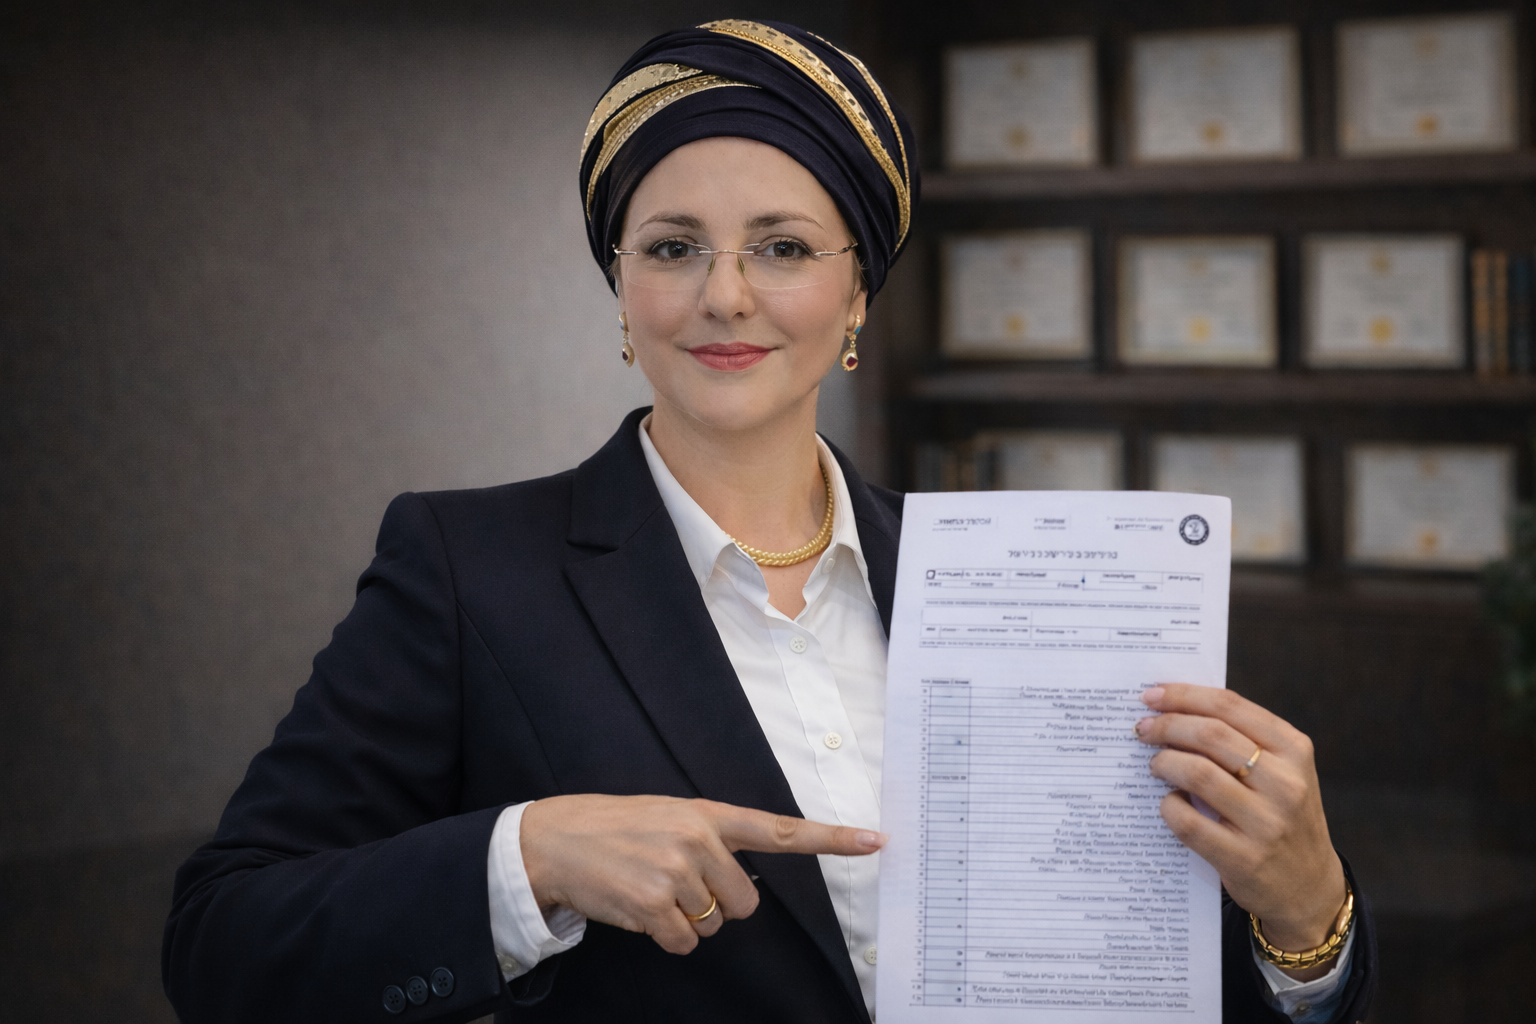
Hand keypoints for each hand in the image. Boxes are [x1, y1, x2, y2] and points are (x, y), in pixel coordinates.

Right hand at [520, 794, 885, 954]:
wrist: (554, 840)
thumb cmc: (616, 830)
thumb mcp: (669, 816)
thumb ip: (710, 840)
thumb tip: (740, 890)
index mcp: (708, 814)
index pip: (783, 829)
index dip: (833, 838)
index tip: (876, 841)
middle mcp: (698, 839)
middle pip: (745, 903)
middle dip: (716, 906)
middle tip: (676, 885)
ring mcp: (676, 872)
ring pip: (712, 926)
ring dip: (684, 920)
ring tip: (648, 889)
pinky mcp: (653, 904)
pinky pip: (683, 943)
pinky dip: (663, 937)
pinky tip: (637, 908)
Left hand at [1136, 684, 1346, 978]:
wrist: (1309, 888)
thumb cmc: (1282, 817)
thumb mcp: (1282, 772)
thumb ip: (1240, 740)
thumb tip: (1173, 709)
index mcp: (1294, 750)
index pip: (1230, 707)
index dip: (1184, 695)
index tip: (1152, 694)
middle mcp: (1286, 783)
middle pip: (1210, 734)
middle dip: (1166, 725)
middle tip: (1143, 729)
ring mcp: (1267, 823)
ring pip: (1197, 773)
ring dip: (1164, 762)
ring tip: (1155, 765)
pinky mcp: (1244, 859)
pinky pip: (1188, 821)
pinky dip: (1169, 806)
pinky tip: (1169, 803)